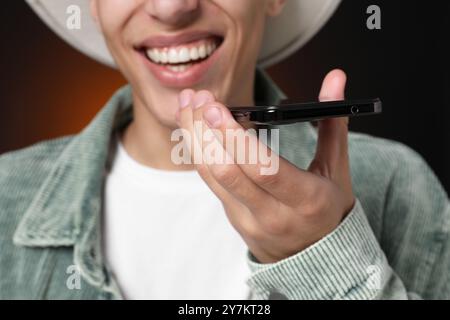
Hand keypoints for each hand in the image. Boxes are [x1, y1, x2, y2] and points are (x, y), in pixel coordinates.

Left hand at [176, 69, 354, 262]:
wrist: (315, 257)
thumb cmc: (327, 208)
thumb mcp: (337, 170)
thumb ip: (333, 122)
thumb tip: (336, 77)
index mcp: (305, 200)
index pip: (263, 169)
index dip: (236, 139)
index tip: (214, 108)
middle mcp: (273, 214)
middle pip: (227, 171)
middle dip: (205, 131)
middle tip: (198, 97)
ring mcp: (248, 220)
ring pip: (211, 176)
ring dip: (194, 137)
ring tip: (187, 104)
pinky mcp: (233, 219)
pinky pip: (210, 183)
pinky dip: (198, 152)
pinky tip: (192, 128)